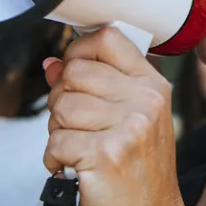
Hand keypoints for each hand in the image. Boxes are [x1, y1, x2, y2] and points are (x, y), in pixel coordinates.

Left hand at [43, 28, 182, 205]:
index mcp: (152, 86)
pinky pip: (56, 140)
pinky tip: (73, 166)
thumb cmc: (136, 167)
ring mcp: (129, 126)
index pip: (108, 39)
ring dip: (58, 131)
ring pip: (61, 106)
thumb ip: (93, 85)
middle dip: (62, 98)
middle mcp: (145, 101)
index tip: (73, 70)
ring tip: (78, 147)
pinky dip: (54, 158)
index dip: (79, 50)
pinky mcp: (107, 153)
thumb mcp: (127, 118)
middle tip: (76, 124)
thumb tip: (53, 64)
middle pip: (75, 71)